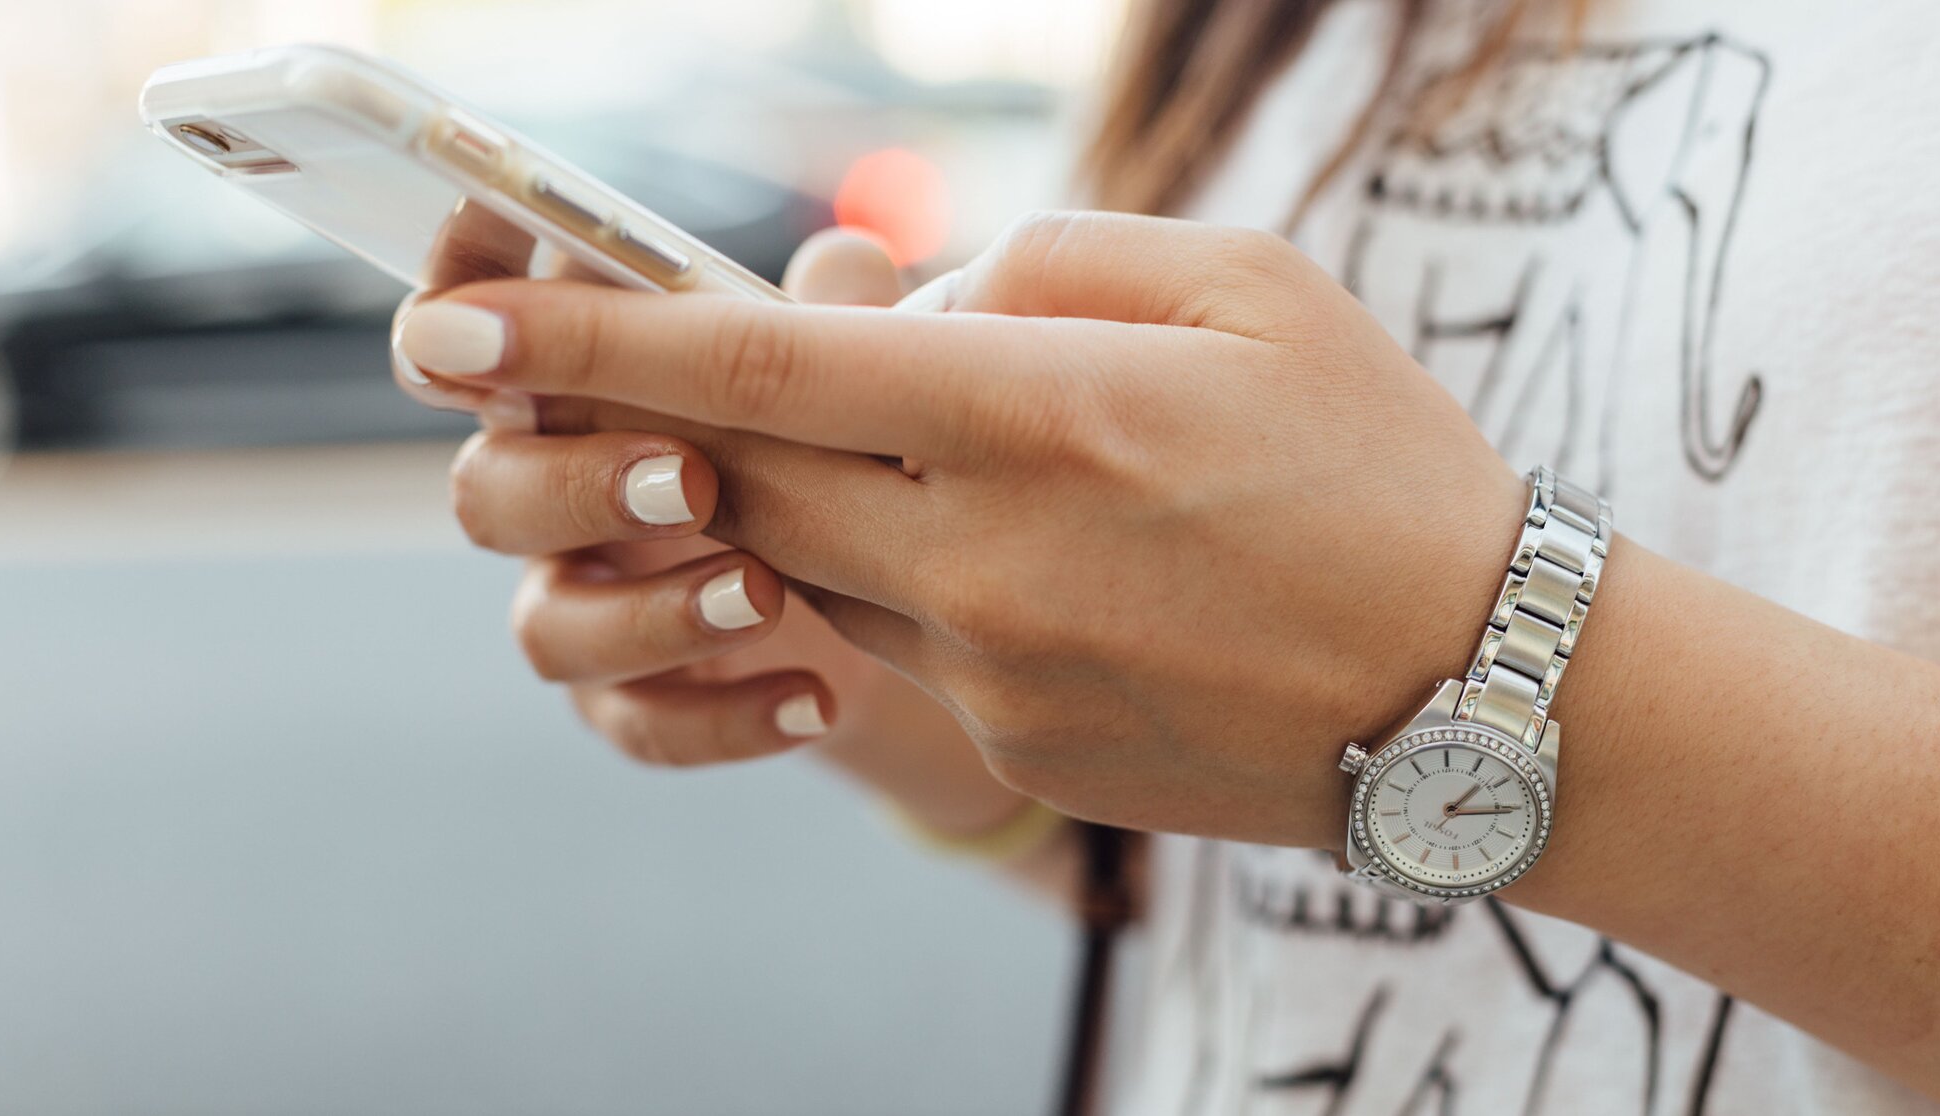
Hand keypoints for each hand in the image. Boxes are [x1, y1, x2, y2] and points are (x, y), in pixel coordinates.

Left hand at [399, 211, 1527, 848]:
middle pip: (744, 474)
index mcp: (1044, 413)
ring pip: (811, 562)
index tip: (455, 325)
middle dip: (679, 416)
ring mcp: (994, 671)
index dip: (587, 339)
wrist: (1483, 694)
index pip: (757, 366)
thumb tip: (901, 297)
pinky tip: (1044, 558)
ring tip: (953, 452)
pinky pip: (901, 641)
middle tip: (676, 369)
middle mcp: (989, 555)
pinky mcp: (1012, 745)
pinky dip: (915, 574)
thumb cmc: (1382, 461)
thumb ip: (1045, 263)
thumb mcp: (1247, 285)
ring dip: (820, 492)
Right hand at [406, 230, 1031, 839]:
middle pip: (488, 491)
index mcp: (578, 386)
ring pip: (548, 627)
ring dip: (649, 612)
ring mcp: (586, 603)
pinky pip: (638, 724)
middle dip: (576, 484)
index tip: (480, 310)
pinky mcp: (634, 699)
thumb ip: (836, 315)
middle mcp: (555, 492)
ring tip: (768, 594)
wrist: (900, 600)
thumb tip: (849, 262)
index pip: (471, 338)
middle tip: (693, 478)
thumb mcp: (851, 370)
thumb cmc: (839, 441)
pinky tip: (814, 699)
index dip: (450, 314)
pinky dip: (723, 718)